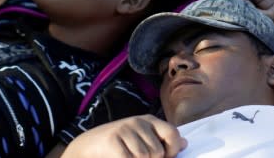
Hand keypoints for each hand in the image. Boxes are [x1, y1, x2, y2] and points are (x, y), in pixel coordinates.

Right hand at [61, 115, 185, 157]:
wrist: (88, 147)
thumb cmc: (120, 145)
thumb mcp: (143, 139)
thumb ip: (163, 140)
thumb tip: (185, 143)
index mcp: (149, 120)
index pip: (172, 134)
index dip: (171, 151)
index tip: (163, 156)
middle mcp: (138, 121)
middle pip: (158, 152)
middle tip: (137, 156)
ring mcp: (125, 128)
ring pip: (145, 157)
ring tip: (127, 156)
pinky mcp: (113, 139)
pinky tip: (119, 157)